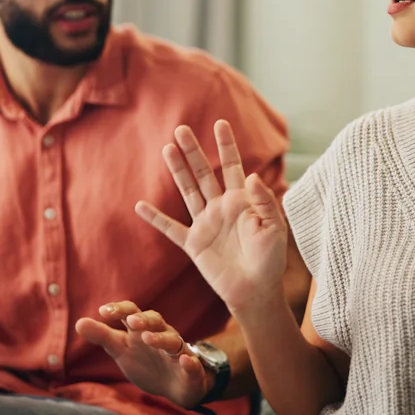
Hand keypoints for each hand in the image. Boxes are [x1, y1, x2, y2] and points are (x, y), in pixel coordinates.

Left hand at [75, 301, 210, 407]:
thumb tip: (78, 322)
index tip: (103, 312)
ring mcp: (177, 352)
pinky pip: (193, 364)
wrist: (173, 386)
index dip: (120, 310)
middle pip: (156, 320)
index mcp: (142, 330)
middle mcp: (162, 335)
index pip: (132, 312)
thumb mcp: (121, 348)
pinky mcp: (190, 370)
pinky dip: (190, 362)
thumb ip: (102, 335)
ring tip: (147, 339)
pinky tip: (185, 361)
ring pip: (172, 340)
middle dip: (144, 319)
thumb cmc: (145, 361)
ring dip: (161, 338)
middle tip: (131, 321)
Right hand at [135, 121, 287, 312]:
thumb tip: (251, 176)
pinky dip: (156, 219)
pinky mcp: (194, 244)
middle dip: (193, 151)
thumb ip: (264, 202)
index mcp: (242, 201)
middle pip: (204, 173)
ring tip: (167, 149)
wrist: (256, 291)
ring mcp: (205, 224)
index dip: (227, 146)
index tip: (220, 123)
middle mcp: (221, 207)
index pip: (232, 167)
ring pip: (188, 191)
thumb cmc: (270, 259)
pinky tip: (140, 206)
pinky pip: (172, 229)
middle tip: (181, 129)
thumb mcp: (274, 228)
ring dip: (178, 171)